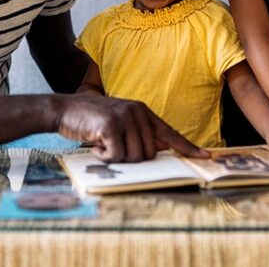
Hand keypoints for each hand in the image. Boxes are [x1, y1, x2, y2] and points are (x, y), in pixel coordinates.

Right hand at [54, 94, 207, 162]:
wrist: (63, 109)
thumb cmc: (90, 120)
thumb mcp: (119, 123)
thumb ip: (138, 134)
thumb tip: (158, 151)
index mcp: (142, 112)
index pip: (169, 132)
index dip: (187, 146)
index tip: (205, 156)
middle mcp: (137, 112)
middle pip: (150, 153)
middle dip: (131, 158)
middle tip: (112, 148)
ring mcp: (125, 117)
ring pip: (135, 157)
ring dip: (116, 158)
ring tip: (102, 143)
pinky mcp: (111, 125)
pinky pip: (116, 156)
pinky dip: (104, 156)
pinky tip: (95, 144)